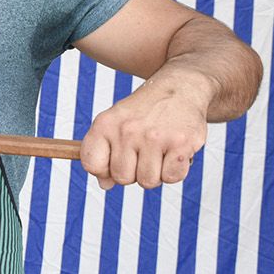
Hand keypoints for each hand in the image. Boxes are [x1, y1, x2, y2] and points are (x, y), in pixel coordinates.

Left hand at [80, 81, 208, 190]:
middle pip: (122, 178)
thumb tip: (105, 185)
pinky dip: (174, 171)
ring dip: (155, 173)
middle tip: (143, 153)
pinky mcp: (181, 143)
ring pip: (147, 181)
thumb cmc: (144, 112)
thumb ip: (104, 153)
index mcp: (105, 124)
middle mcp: (127, 130)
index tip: (114, 161)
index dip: (103, 170)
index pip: (91, 164)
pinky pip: (172, 178)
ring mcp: (155, 137)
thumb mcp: (115, 123)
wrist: (180, 88)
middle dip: (133, 172)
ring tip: (159, 152)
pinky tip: (174, 153)